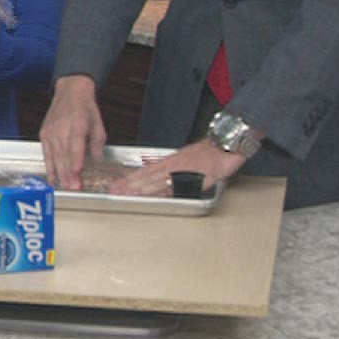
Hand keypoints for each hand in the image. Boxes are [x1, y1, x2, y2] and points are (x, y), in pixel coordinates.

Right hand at [39, 75, 107, 189]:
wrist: (70, 92)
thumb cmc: (85, 108)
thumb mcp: (98, 125)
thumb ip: (97, 145)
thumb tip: (98, 162)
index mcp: (77, 124)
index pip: (75, 143)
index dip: (76, 158)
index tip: (78, 170)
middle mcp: (61, 128)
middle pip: (64, 154)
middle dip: (69, 173)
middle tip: (75, 187)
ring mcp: (51, 132)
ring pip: (55, 157)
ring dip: (60, 174)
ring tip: (66, 186)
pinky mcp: (44, 135)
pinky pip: (46, 155)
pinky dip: (49, 168)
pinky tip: (53, 179)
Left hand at [107, 139, 244, 196]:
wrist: (225, 145)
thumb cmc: (209, 154)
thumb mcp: (188, 162)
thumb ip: (175, 173)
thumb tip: (163, 184)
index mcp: (170, 162)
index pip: (145, 171)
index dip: (131, 178)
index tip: (118, 184)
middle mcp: (172, 165)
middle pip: (146, 176)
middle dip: (129, 184)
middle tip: (113, 191)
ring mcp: (180, 169)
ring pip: (155, 179)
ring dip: (139, 187)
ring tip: (125, 193)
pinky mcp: (191, 175)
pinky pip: (172, 184)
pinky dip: (160, 189)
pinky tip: (151, 193)